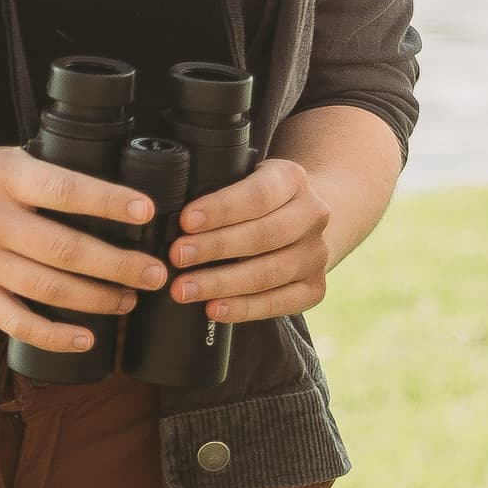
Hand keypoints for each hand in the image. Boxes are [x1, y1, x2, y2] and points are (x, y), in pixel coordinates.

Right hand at [0, 146, 167, 359]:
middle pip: (66, 248)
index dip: (110, 202)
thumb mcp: (0, 160)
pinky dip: (54, 335)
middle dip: (119, 265)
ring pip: (49, 289)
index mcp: (4, 175)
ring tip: (130, 300)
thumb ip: (44, 175)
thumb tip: (113, 191)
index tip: (147, 212)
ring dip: (97, 299)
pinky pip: (17, 322)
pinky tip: (86, 338)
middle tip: (155, 272)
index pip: (66, 189)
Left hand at [165, 155, 336, 323]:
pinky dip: (244, 308)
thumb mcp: (245, 179)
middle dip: (215, 247)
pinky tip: (214, 309)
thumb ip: (219, 190)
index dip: (221, 209)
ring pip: (269, 273)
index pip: (259, 194)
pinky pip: (280, 302)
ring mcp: (317, 254)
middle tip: (176, 257)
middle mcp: (313, 215)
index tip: (186, 221)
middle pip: (263, 235)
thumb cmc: (258, 200)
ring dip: (221, 283)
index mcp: (293, 179)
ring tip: (184, 289)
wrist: (303, 220)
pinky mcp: (315, 287)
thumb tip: (171, 215)